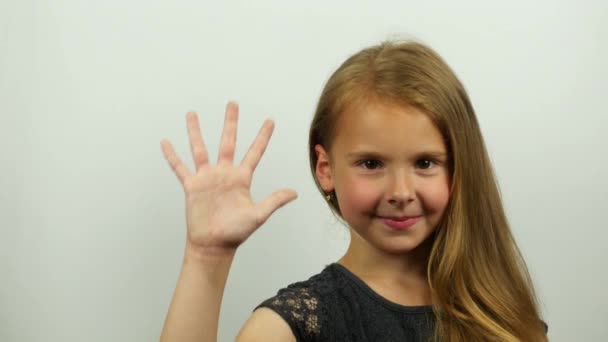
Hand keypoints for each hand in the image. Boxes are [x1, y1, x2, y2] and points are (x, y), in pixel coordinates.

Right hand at [160, 102, 297, 254]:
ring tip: (192, 114)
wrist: (214, 245)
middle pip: (228, 141)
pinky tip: (166, 142)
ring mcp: (207, 178)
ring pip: (200, 149)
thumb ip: (274, 201)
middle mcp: (224, 174)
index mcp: (241, 178)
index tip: (270, 121)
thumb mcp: (258, 215)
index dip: (262, 137)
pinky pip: (180, 167)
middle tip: (233, 104)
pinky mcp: (192, 186)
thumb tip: (294, 193)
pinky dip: (172, 155)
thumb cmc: (236, 232)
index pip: (254, 152)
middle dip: (230, 123)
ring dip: (196, 132)